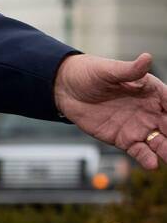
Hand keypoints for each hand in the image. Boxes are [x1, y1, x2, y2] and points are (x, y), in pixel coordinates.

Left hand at [54, 52, 166, 169]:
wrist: (65, 89)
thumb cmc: (89, 74)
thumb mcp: (108, 70)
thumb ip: (129, 70)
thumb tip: (146, 58)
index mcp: (152, 92)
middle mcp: (150, 111)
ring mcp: (138, 127)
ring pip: (160, 142)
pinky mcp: (124, 139)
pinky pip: (140, 151)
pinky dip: (147, 158)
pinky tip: (152, 164)